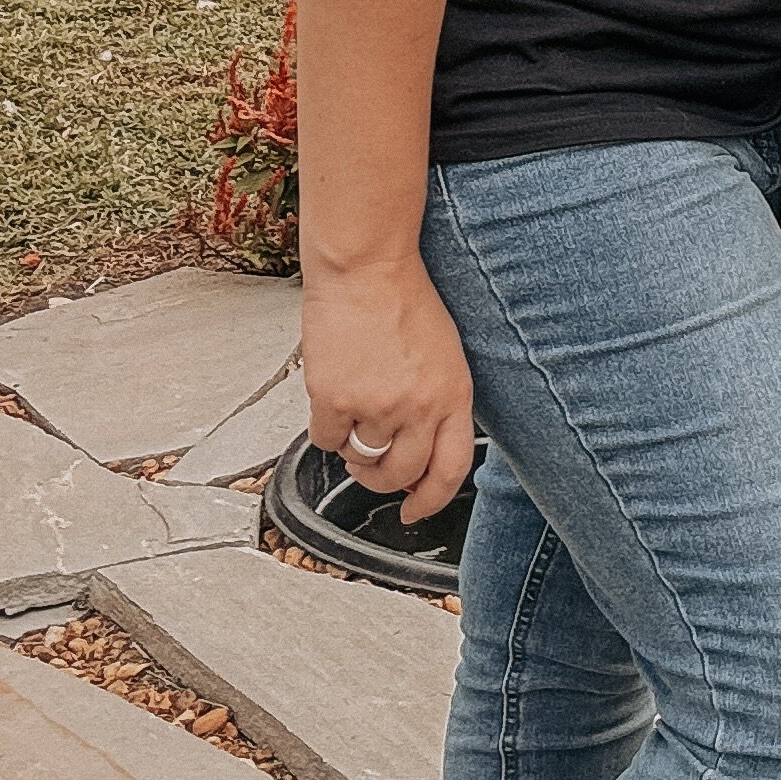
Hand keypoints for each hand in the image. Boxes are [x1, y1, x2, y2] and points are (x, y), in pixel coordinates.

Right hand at [301, 255, 477, 522]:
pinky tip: (333, 399)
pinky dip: (327, 429)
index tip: (415, 511)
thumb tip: (418, 451)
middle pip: (401, 476)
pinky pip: (326, 441)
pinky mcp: (335, 399)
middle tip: (372, 468)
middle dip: (383, 481)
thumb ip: (438, 403)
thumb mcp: (445, 356)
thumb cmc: (405, 301)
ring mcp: (376, 406)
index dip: (431, 501)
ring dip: (354, 452)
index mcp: (453, 395)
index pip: (451, 470)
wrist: (367, 268)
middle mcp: (419, 406)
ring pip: (361, 461)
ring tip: (355, 421)